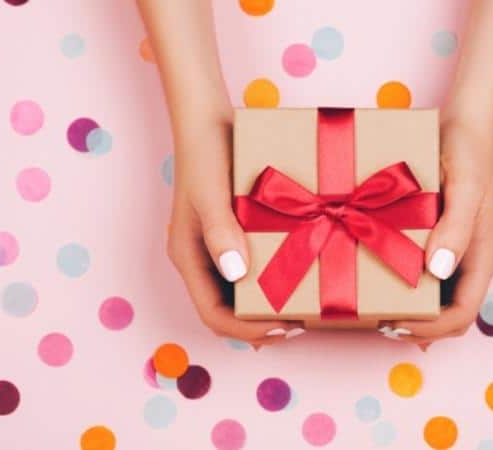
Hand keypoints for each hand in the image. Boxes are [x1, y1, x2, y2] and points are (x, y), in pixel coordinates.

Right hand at [167, 119, 303, 344]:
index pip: (213, 314)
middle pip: (228, 309)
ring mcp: (220, 246)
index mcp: (189, 257)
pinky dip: (274, 276)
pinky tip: (300, 273)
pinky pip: (255, 264)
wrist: (209, 119)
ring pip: (242, 291)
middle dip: (261, 323)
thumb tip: (238, 274)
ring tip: (303, 306)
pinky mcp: (237, 231)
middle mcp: (204, 258)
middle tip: (300, 324)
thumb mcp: (210, 194)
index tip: (283, 329)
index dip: (246, 330)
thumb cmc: (206, 154)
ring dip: (269, 303)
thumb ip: (221, 232)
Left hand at [384, 120, 492, 344]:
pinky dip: (404, 285)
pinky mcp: (439, 237)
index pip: (463, 314)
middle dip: (418, 326)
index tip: (394, 326)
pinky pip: (424, 273)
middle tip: (378, 322)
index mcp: (483, 255)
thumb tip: (438, 270)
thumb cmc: (467, 151)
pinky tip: (379, 283)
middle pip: (450, 313)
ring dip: (410, 309)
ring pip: (437, 297)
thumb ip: (455, 227)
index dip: (430, 329)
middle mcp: (471, 259)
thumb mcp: (465, 186)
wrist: (465, 122)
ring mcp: (455, 250)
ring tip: (375, 308)